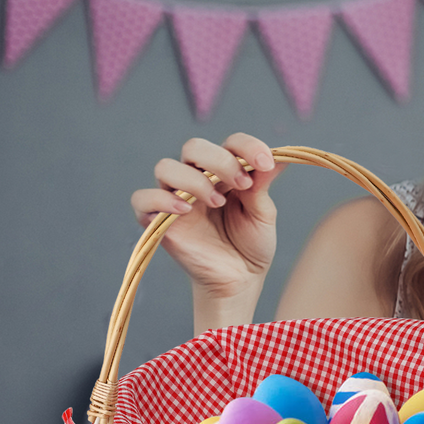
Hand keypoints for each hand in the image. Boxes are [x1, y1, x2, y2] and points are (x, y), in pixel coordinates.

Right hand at [130, 133, 284, 303]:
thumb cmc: (250, 245)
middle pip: (194, 147)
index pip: (229, 143)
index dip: (246, 146)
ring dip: (193, 179)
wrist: (239, 280)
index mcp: (225, 172)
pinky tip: (185, 209)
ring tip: (218, 202)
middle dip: (220, 160)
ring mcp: (176, 197)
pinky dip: (161, 199)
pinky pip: (143, 199)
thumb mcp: (262, 214)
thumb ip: (263, 184)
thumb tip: (280, 156)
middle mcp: (197, 178)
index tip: (265, 163)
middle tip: (242, 183)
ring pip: (166, 167)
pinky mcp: (159, 220)